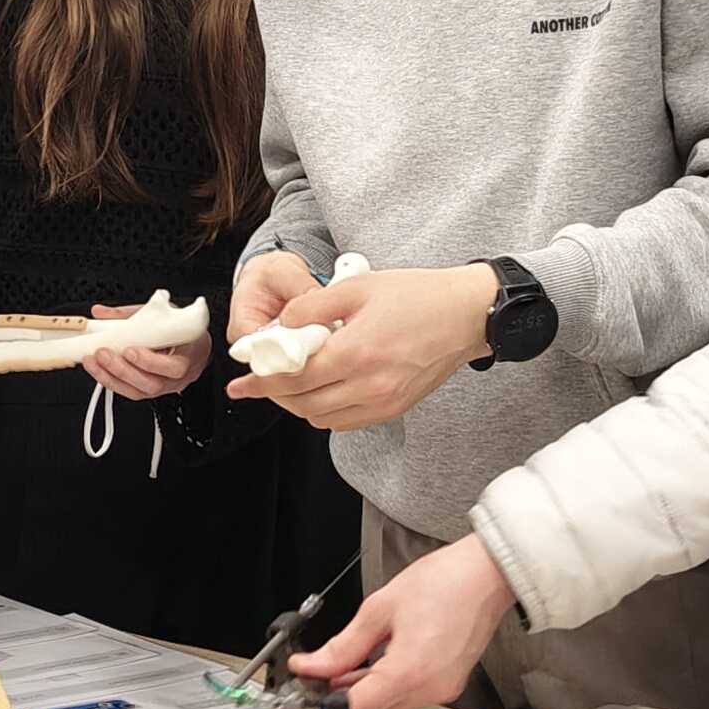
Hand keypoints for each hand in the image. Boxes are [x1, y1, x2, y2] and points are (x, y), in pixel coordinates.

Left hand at [81, 302, 209, 400]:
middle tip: (104, 354)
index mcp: (188, 356)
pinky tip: (98, 370)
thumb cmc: (181, 331)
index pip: (175, 367)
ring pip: (138, 391)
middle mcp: (176, 377)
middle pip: (152, 384)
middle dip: (123, 370)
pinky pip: (130, 391)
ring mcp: (162, 386)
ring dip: (112, 377)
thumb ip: (132, 314)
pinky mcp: (148, 390)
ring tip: (95, 362)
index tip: (130, 350)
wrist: (191, 345)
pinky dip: (111, 381)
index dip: (150, 362)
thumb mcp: (163, 316)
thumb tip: (101, 312)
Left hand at [230, 264, 491, 431]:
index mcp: (356, 353)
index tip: (241, 382)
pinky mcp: (394, 409)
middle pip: (303, 404)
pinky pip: (346, 421)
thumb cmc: (418, 296)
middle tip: (259, 381)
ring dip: (300, 404)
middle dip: (276, 393)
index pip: (294, 378)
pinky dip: (325, 410)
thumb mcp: (357, 287)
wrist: (467, 315)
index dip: (262, 381)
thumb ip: (311, 308)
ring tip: (291, 382)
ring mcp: (383, 402)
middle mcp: (369, 386)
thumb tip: (280, 327)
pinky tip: (323, 389)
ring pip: (322, 418)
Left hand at [288, 539, 512, 708]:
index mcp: (410, 671)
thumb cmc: (447, 581)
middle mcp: (429, 689)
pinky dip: (379, 688)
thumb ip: (342, 645)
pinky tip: (361, 671)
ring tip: (330, 675)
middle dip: (334, 703)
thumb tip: (313, 666)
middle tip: (307, 686)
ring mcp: (440, 690)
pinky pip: (404, 697)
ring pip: (385, 707)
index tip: (298, 700)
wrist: (488, 574)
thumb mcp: (380, 608)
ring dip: (356, 696)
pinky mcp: (446, 684)